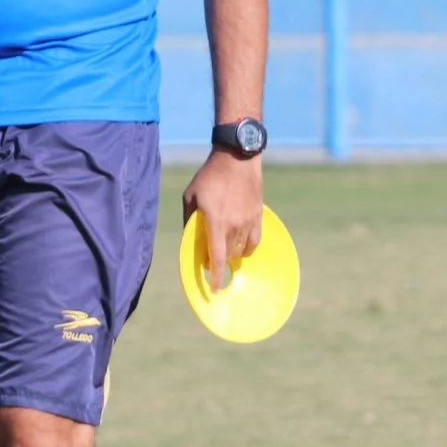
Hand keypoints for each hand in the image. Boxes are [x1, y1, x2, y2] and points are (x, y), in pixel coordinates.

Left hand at [182, 152, 263, 289]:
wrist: (237, 158)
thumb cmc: (209, 176)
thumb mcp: (190, 196)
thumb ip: (189, 218)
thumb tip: (189, 236)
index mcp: (215, 222)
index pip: (216, 257)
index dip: (215, 275)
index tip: (214, 288)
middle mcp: (233, 226)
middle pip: (227, 255)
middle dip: (219, 262)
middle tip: (211, 262)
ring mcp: (248, 221)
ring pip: (240, 249)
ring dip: (231, 255)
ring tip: (225, 252)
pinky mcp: (257, 216)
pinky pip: (254, 241)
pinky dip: (247, 248)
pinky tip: (242, 249)